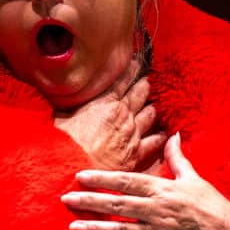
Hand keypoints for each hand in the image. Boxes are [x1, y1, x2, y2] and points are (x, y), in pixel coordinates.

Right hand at [53, 57, 164, 171]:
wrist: (73, 166)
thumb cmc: (64, 142)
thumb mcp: (62, 114)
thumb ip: (71, 103)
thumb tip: (64, 94)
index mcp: (106, 101)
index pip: (125, 79)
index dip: (134, 70)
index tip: (140, 62)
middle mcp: (123, 114)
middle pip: (142, 93)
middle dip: (148, 85)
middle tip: (152, 80)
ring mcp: (132, 132)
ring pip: (151, 114)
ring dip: (156, 107)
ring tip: (161, 103)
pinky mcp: (136, 152)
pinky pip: (155, 141)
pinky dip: (162, 135)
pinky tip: (167, 132)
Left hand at [60, 133, 229, 229]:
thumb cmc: (212, 207)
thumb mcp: (195, 179)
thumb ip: (177, 159)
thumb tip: (173, 135)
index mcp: (163, 189)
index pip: (127, 181)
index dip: (102, 178)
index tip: (80, 176)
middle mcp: (157, 209)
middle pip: (117, 203)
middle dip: (90, 201)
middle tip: (65, 199)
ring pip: (120, 229)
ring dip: (95, 228)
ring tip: (72, 226)